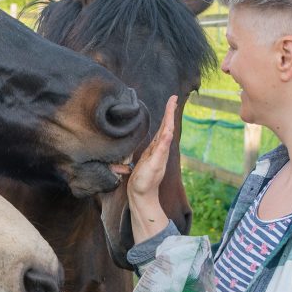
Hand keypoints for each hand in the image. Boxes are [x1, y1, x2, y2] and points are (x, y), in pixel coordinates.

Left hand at [111, 96, 176, 242]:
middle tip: (174, 97)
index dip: (166, 115)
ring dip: (169, 121)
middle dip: (170, 112)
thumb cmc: (140, 180)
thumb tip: (117, 165)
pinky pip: (163, 148)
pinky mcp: (157, 163)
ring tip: (172, 106)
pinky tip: (169, 130)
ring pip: (166, 134)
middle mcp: (159, 149)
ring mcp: (159, 155)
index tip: (170, 101)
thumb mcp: (134, 167)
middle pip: (167, 127)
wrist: (141, 193)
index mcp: (156, 147)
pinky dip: (166, 139)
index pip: (162, 128)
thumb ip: (128, 164)